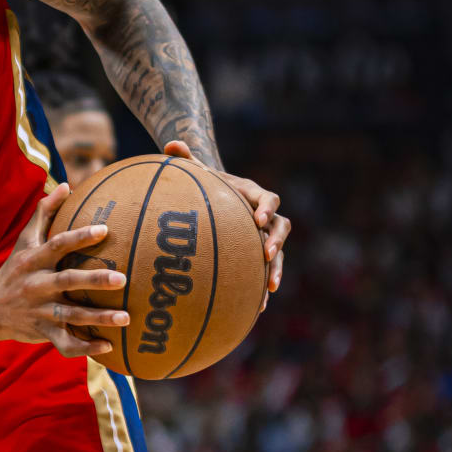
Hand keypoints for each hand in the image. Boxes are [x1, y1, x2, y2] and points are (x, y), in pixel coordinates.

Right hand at [0, 186, 127, 358]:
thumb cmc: (13, 270)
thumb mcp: (23, 241)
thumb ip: (44, 213)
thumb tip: (66, 184)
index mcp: (34, 260)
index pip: (57, 245)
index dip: (80, 237)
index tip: (105, 230)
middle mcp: (36, 285)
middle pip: (67, 281)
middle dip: (94, 280)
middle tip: (122, 279)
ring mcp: (39, 311)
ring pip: (70, 316)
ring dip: (98, 318)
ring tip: (126, 317)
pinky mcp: (41, 332)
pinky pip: (65, 343)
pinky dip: (85, 348)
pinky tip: (108, 346)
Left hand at [163, 140, 288, 297]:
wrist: (215, 196)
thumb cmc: (204, 184)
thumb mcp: (195, 172)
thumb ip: (185, 159)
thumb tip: (170, 143)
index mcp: (252, 194)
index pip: (268, 199)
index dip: (267, 209)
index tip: (259, 220)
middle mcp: (264, 215)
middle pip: (281, 227)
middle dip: (277, 242)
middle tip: (267, 255)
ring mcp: (263, 236)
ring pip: (278, 253)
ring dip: (276, 269)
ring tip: (270, 288)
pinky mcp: (257, 253)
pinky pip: (264, 271)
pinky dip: (261, 287)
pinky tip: (256, 308)